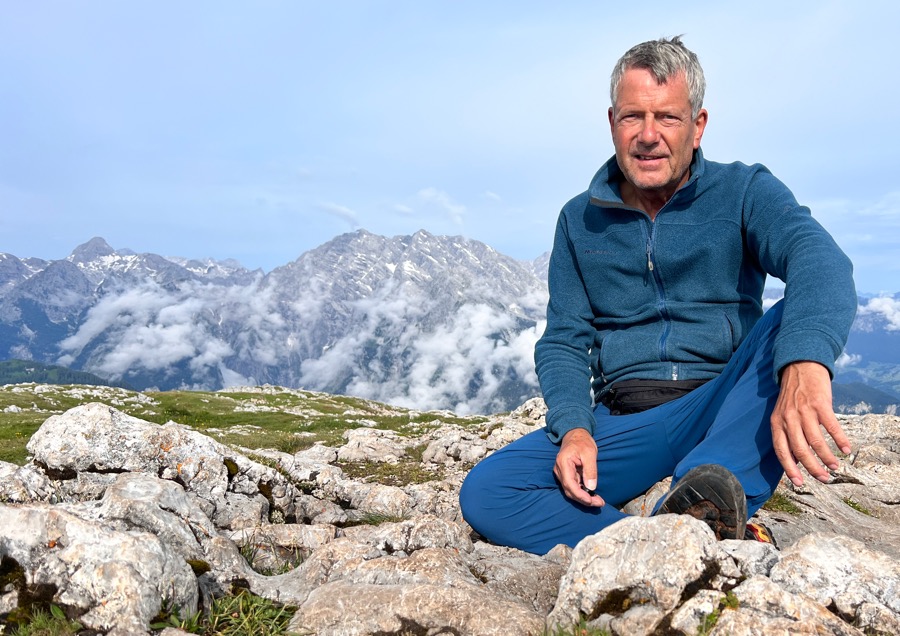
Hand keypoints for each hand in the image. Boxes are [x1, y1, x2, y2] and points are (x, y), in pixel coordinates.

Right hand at [554, 428, 603, 506]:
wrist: (575, 434)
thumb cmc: (582, 441)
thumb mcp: (590, 453)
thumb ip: (590, 470)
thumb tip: (591, 487)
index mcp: (563, 463)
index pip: (569, 484)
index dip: (580, 495)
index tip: (591, 501)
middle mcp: (559, 470)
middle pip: (569, 490)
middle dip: (584, 500)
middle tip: (599, 503)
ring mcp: (562, 473)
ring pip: (571, 491)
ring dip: (584, 498)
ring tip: (598, 501)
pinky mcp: (567, 475)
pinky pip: (573, 487)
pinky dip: (582, 493)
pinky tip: (592, 495)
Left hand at [770, 361, 851, 485]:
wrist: (800, 367)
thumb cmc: (793, 395)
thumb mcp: (782, 414)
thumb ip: (786, 434)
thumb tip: (795, 459)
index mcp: (777, 423)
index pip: (781, 451)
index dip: (790, 468)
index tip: (799, 483)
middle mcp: (788, 419)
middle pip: (800, 450)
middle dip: (812, 468)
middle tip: (823, 479)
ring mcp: (804, 411)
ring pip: (816, 441)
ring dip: (827, 457)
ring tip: (834, 467)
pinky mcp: (820, 404)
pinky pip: (831, 427)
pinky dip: (840, 440)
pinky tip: (846, 449)